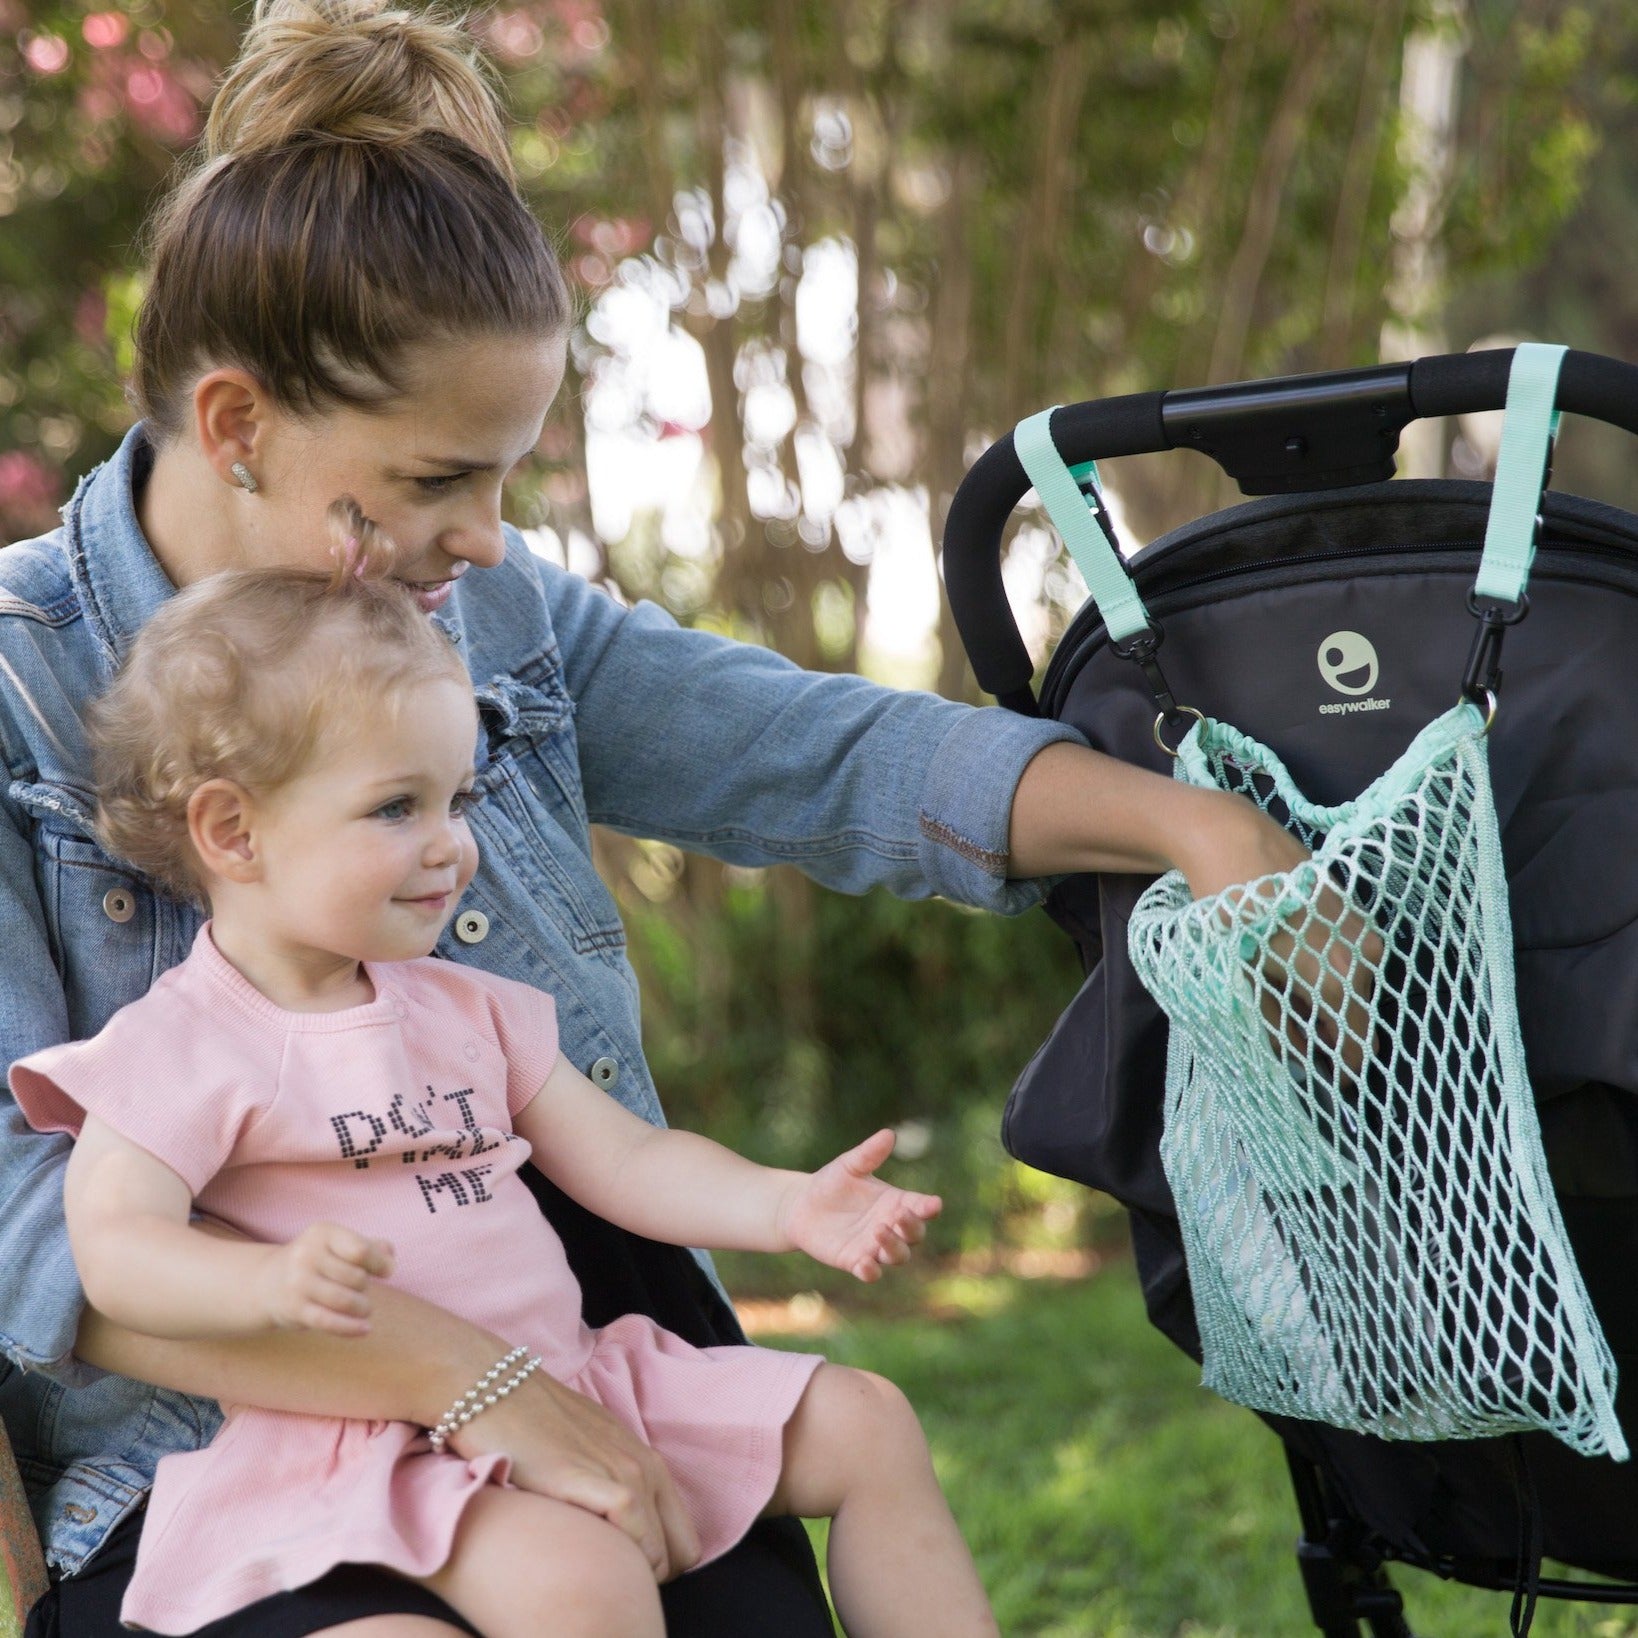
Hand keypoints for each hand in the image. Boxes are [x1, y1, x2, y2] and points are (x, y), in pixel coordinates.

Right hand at [254, 1222, 394, 1336]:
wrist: (266, 1283)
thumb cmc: (318, 1261)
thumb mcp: (339, 1244)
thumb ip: (371, 1247)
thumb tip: (390, 1259)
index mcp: (322, 1233)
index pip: (361, 1250)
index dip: (380, 1264)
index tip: (387, 1272)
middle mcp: (307, 1255)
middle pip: (356, 1278)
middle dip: (365, 1287)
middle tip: (360, 1288)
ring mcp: (298, 1283)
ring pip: (345, 1300)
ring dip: (362, 1308)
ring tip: (364, 1308)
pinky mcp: (294, 1309)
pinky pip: (328, 1322)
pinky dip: (351, 1328)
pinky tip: (366, 1330)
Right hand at [449, 1369, 700, 1581]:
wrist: (495, 1390)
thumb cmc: (534, 1426)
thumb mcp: (587, 1455)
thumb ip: (607, 1486)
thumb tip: (610, 1534)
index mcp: (647, 1462)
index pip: (682, 1538)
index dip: (659, 1567)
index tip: (625, 1576)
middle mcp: (645, 1465)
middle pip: (681, 1553)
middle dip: (652, 1577)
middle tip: (610, 1579)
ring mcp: (622, 1469)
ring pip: (659, 1551)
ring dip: (631, 1574)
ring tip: (594, 1574)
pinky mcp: (591, 1477)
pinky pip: (632, 1527)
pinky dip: (620, 1554)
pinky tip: (587, 1558)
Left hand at [778, 1129, 941, 1281]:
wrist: (801, 1206)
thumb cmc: (831, 1183)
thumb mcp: (849, 1165)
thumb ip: (869, 1154)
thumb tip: (889, 1134)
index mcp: (896, 1202)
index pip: (921, 1207)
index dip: (929, 1207)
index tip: (934, 1204)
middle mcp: (890, 1226)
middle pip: (914, 1235)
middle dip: (912, 1227)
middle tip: (900, 1215)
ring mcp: (874, 1246)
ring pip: (897, 1255)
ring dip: (893, 1247)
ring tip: (879, 1231)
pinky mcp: (855, 1261)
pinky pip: (870, 1272)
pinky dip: (870, 1271)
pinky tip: (864, 1264)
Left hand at [1191, 802, 1384, 1080]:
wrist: (1233, 842)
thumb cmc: (1233, 918)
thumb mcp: (1247, 982)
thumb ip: (1278, 1026)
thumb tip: (1297, 1056)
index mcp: (1344, 982)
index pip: (1358, 1047)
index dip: (1340, 1070)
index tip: (1322, 1080)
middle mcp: (1367, 956)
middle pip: (1357, 1014)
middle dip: (1330, 1032)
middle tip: (1294, 1038)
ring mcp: (1364, 928)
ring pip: (1354, 984)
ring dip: (1327, 998)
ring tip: (1286, 995)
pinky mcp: (1354, 907)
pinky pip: (1349, 955)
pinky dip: (1328, 969)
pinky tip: (1293, 963)